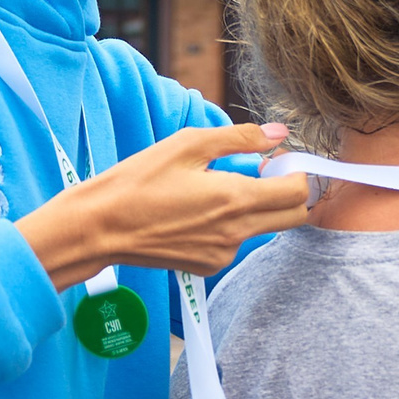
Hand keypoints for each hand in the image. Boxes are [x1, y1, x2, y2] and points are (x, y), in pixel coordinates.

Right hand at [19, 122, 310, 286]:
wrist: (100, 228)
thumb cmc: (139, 181)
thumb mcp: (188, 144)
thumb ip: (240, 138)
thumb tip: (279, 132)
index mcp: (235, 199)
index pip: (299, 193)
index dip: (297, 171)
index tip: (277, 157)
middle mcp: (236, 233)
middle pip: (294, 217)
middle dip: (289, 191)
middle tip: (261, 170)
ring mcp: (223, 254)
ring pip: (264, 228)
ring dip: (258, 206)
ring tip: (219, 186)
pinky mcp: (208, 265)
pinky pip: (237, 242)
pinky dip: (232, 223)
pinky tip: (199, 209)